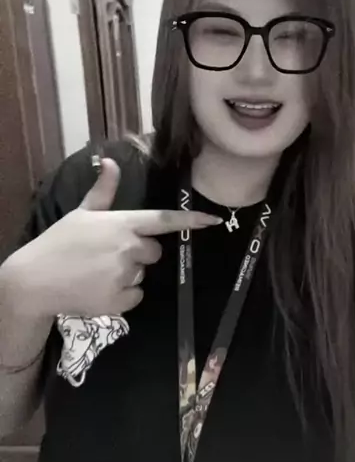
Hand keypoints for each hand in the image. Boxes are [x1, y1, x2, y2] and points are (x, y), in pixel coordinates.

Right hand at [4, 158, 220, 317]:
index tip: (214, 220)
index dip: (191, 220)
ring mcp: (125, 275)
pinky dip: (123, 295)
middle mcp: (128, 247)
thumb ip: (104, 190)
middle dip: (139, 253)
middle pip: (154, 252)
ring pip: (142, 274)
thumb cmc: (59, 242)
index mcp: (122, 223)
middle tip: (111, 254)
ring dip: (128, 273)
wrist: (34, 280)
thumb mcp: (82, 212)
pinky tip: (100, 289)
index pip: (165, 220)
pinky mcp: (120, 300)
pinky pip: (135, 296)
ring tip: (99, 272)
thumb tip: (110, 161)